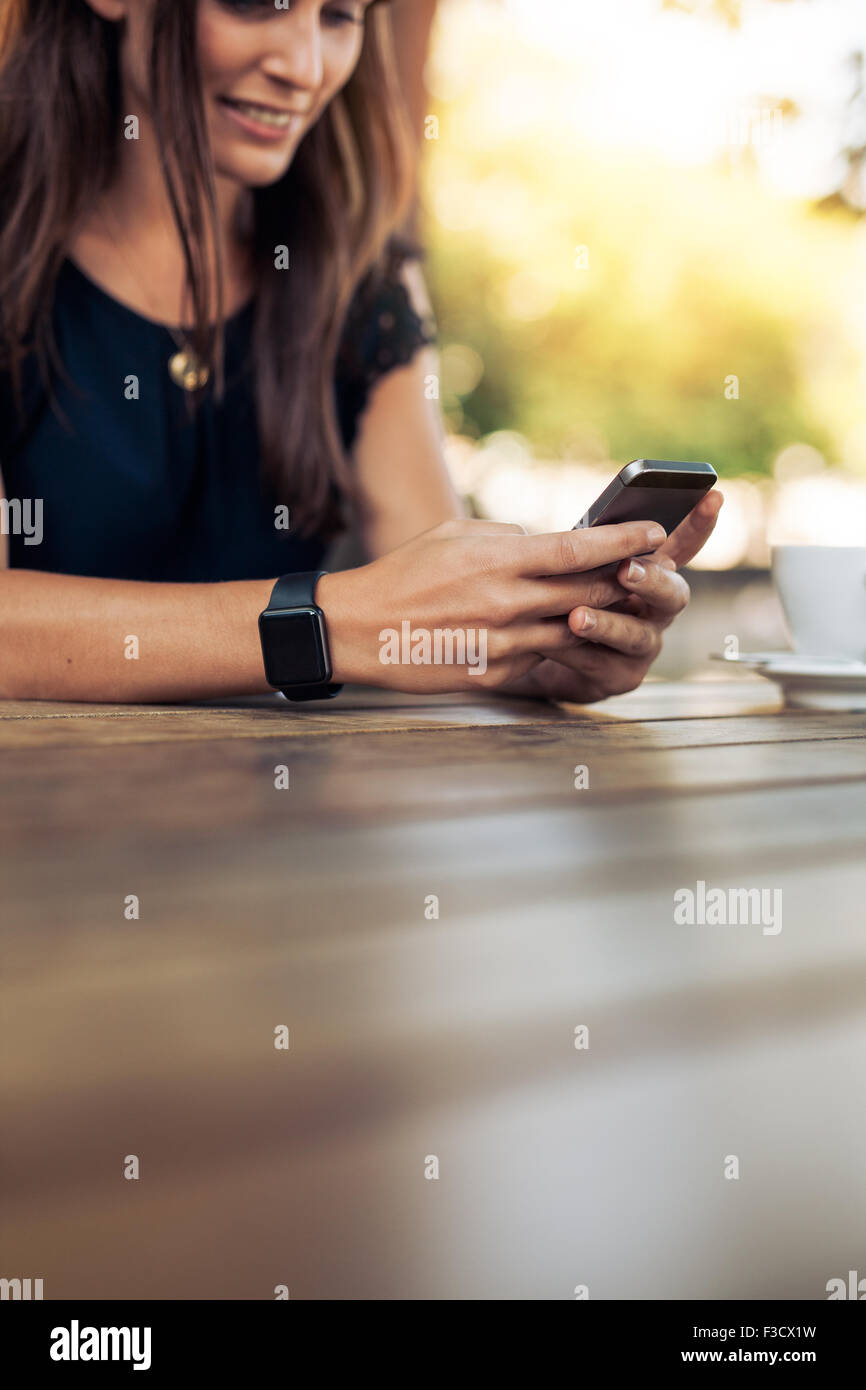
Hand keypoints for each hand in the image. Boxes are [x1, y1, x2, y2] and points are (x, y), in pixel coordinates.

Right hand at [316, 515, 669, 692]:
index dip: (625, 540)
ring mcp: (505, 644)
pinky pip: (542, 658)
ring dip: (600, 617)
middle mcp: (509, 603)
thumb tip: (549, 543)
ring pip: (574, 631)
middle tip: (653, 569)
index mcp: (500, 561)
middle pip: (590, 592)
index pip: (580, 549)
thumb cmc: (405, 574)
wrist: (360, 630)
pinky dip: (557, 644)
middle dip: (627, 580)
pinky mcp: (496, 674)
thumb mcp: (454, 536)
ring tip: (619, 604)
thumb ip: (507, 538)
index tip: (657, 532)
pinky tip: (562, 634)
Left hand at [501, 489, 723, 702]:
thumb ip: (596, 548)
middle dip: (651, 580)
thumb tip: (589, 527)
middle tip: (626, 568)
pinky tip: (553, 641)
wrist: (548, 653)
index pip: (684, 545)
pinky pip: (599, 663)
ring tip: (578, 617)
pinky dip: (574, 650)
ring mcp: (644, 645)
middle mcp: (658, 610)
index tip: (711, 496)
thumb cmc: (570, 596)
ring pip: (635, 635)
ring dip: (607, 624)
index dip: (699, 523)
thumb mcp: (582, 565)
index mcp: (654, 574)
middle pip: (671, 594)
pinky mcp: (621, 676)